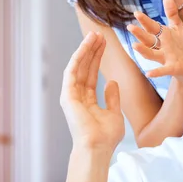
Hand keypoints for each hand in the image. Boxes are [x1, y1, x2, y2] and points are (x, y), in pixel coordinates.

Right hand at [60, 32, 124, 152]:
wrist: (97, 147)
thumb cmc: (106, 136)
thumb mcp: (115, 113)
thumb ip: (112, 97)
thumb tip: (112, 82)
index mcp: (87, 102)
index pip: (92, 74)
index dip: (97, 58)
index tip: (104, 44)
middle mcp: (77, 97)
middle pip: (85, 68)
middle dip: (92, 50)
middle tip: (99, 34)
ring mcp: (71, 95)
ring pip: (78, 66)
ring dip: (85, 50)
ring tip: (94, 35)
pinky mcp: (68, 95)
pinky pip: (72, 72)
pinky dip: (79, 58)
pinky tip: (86, 46)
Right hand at [128, 0, 182, 82]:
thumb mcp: (178, 28)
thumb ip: (172, 14)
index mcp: (163, 36)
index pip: (152, 27)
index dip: (145, 21)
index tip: (136, 13)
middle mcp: (161, 47)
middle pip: (148, 40)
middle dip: (140, 34)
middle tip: (130, 27)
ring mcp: (165, 58)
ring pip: (152, 54)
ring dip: (143, 50)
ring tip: (134, 46)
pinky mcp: (172, 68)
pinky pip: (163, 70)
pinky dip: (156, 72)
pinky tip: (149, 73)